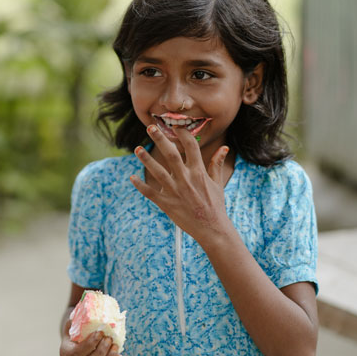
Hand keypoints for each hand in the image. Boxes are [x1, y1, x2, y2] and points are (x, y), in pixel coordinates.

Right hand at [60, 325, 122, 355]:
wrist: (77, 338)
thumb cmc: (77, 328)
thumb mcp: (74, 322)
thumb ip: (79, 319)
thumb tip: (92, 306)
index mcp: (66, 352)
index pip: (76, 353)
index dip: (89, 344)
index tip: (100, 333)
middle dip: (100, 353)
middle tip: (109, 339)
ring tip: (115, 346)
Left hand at [130, 124, 230, 242]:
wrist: (212, 229)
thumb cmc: (215, 206)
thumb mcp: (218, 183)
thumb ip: (216, 164)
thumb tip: (224, 148)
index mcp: (199, 172)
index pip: (191, 146)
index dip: (182, 133)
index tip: (174, 125)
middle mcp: (186, 179)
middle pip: (171, 154)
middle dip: (160, 139)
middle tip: (150, 127)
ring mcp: (175, 191)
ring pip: (157, 171)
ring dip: (146, 159)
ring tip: (137, 149)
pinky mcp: (167, 204)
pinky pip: (150, 193)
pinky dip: (140, 185)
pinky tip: (132, 178)